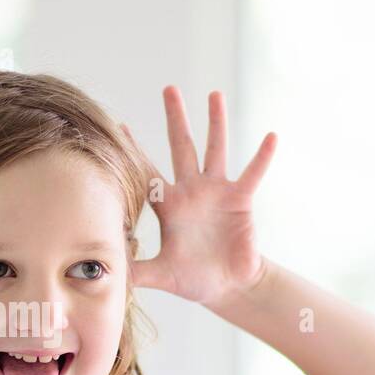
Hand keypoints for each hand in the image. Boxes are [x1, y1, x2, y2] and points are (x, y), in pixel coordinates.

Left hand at [124, 86, 276, 305]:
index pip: (147, 173)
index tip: (118, 126)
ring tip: (214, 95)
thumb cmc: (191, 278)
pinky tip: (270, 136)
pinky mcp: (241, 200)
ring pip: (216, 150)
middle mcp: (192, 191)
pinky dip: (261, 157)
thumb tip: (103, 271)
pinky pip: (252, 174)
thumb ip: (133, 270)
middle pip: (182, 147)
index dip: (134, 152)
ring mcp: (218, 192)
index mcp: (169, 205)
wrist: (226, 286)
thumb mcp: (159, 275)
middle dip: (175, 119)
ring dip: (216, 123)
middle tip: (169, 88)